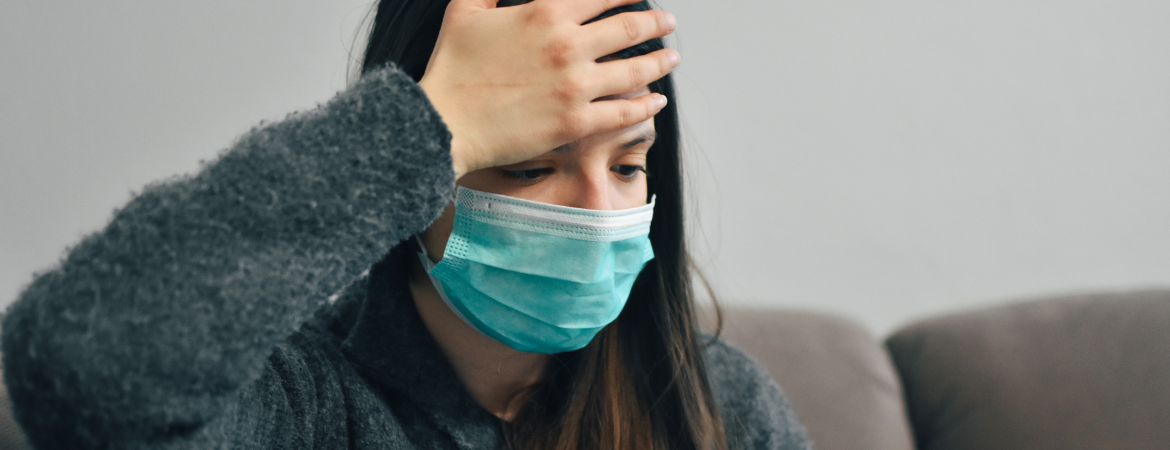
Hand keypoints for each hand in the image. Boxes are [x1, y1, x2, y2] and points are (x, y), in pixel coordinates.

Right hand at [418, 0, 678, 177]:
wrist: (444, 123)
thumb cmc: (452, 69)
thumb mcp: (466, 10)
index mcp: (545, 12)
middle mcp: (568, 46)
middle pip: (630, 26)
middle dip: (656, 21)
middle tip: (669, 22)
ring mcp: (576, 86)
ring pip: (636, 69)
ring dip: (660, 61)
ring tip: (672, 57)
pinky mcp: (576, 122)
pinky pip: (624, 111)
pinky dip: (646, 104)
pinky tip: (655, 100)